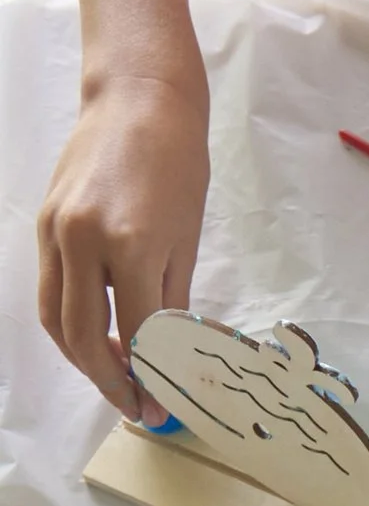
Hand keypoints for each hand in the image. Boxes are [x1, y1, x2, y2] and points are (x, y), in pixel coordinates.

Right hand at [36, 68, 209, 419]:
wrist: (139, 98)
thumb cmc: (177, 163)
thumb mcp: (186, 239)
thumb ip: (172, 301)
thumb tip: (169, 357)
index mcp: (130, 243)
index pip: (134, 333)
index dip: (148, 379)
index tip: (160, 407)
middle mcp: (84, 239)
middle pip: (83, 336)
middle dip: (109, 381)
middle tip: (136, 405)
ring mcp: (56, 231)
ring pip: (56, 319)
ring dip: (82, 359)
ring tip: (115, 378)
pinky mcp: (44, 223)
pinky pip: (50, 289)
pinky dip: (70, 323)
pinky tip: (97, 336)